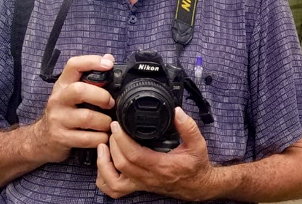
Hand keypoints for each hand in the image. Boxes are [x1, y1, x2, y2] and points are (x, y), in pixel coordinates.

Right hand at [31, 54, 115, 163]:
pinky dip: (101, 137)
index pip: (73, 65)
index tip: (109, 65)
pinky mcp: (62, 138)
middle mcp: (58, 100)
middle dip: (102, 96)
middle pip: (80, 90)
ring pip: (87, 117)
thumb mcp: (71, 92)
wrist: (41, 139)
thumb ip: (90, 77)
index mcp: (63, 85)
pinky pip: (87, 138)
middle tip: (111, 104)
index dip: (92, 62)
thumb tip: (109, 58)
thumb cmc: (63, 112)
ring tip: (109, 123)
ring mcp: (58, 119)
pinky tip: (103, 136)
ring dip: (105, 121)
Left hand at [97, 107, 216, 199]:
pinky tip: (105, 163)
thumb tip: (177, 112)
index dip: (122, 140)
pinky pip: (114, 189)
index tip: (117, 125)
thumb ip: (188, 127)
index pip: (134, 155)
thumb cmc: (196, 166)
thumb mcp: (198, 144)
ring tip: (103, 147)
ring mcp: (141, 184)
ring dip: (103, 164)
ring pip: (113, 182)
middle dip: (112, 144)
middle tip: (112, 129)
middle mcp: (148, 178)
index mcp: (161, 166)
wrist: (198, 186)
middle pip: (121, 164)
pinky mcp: (138, 186)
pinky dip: (104, 178)